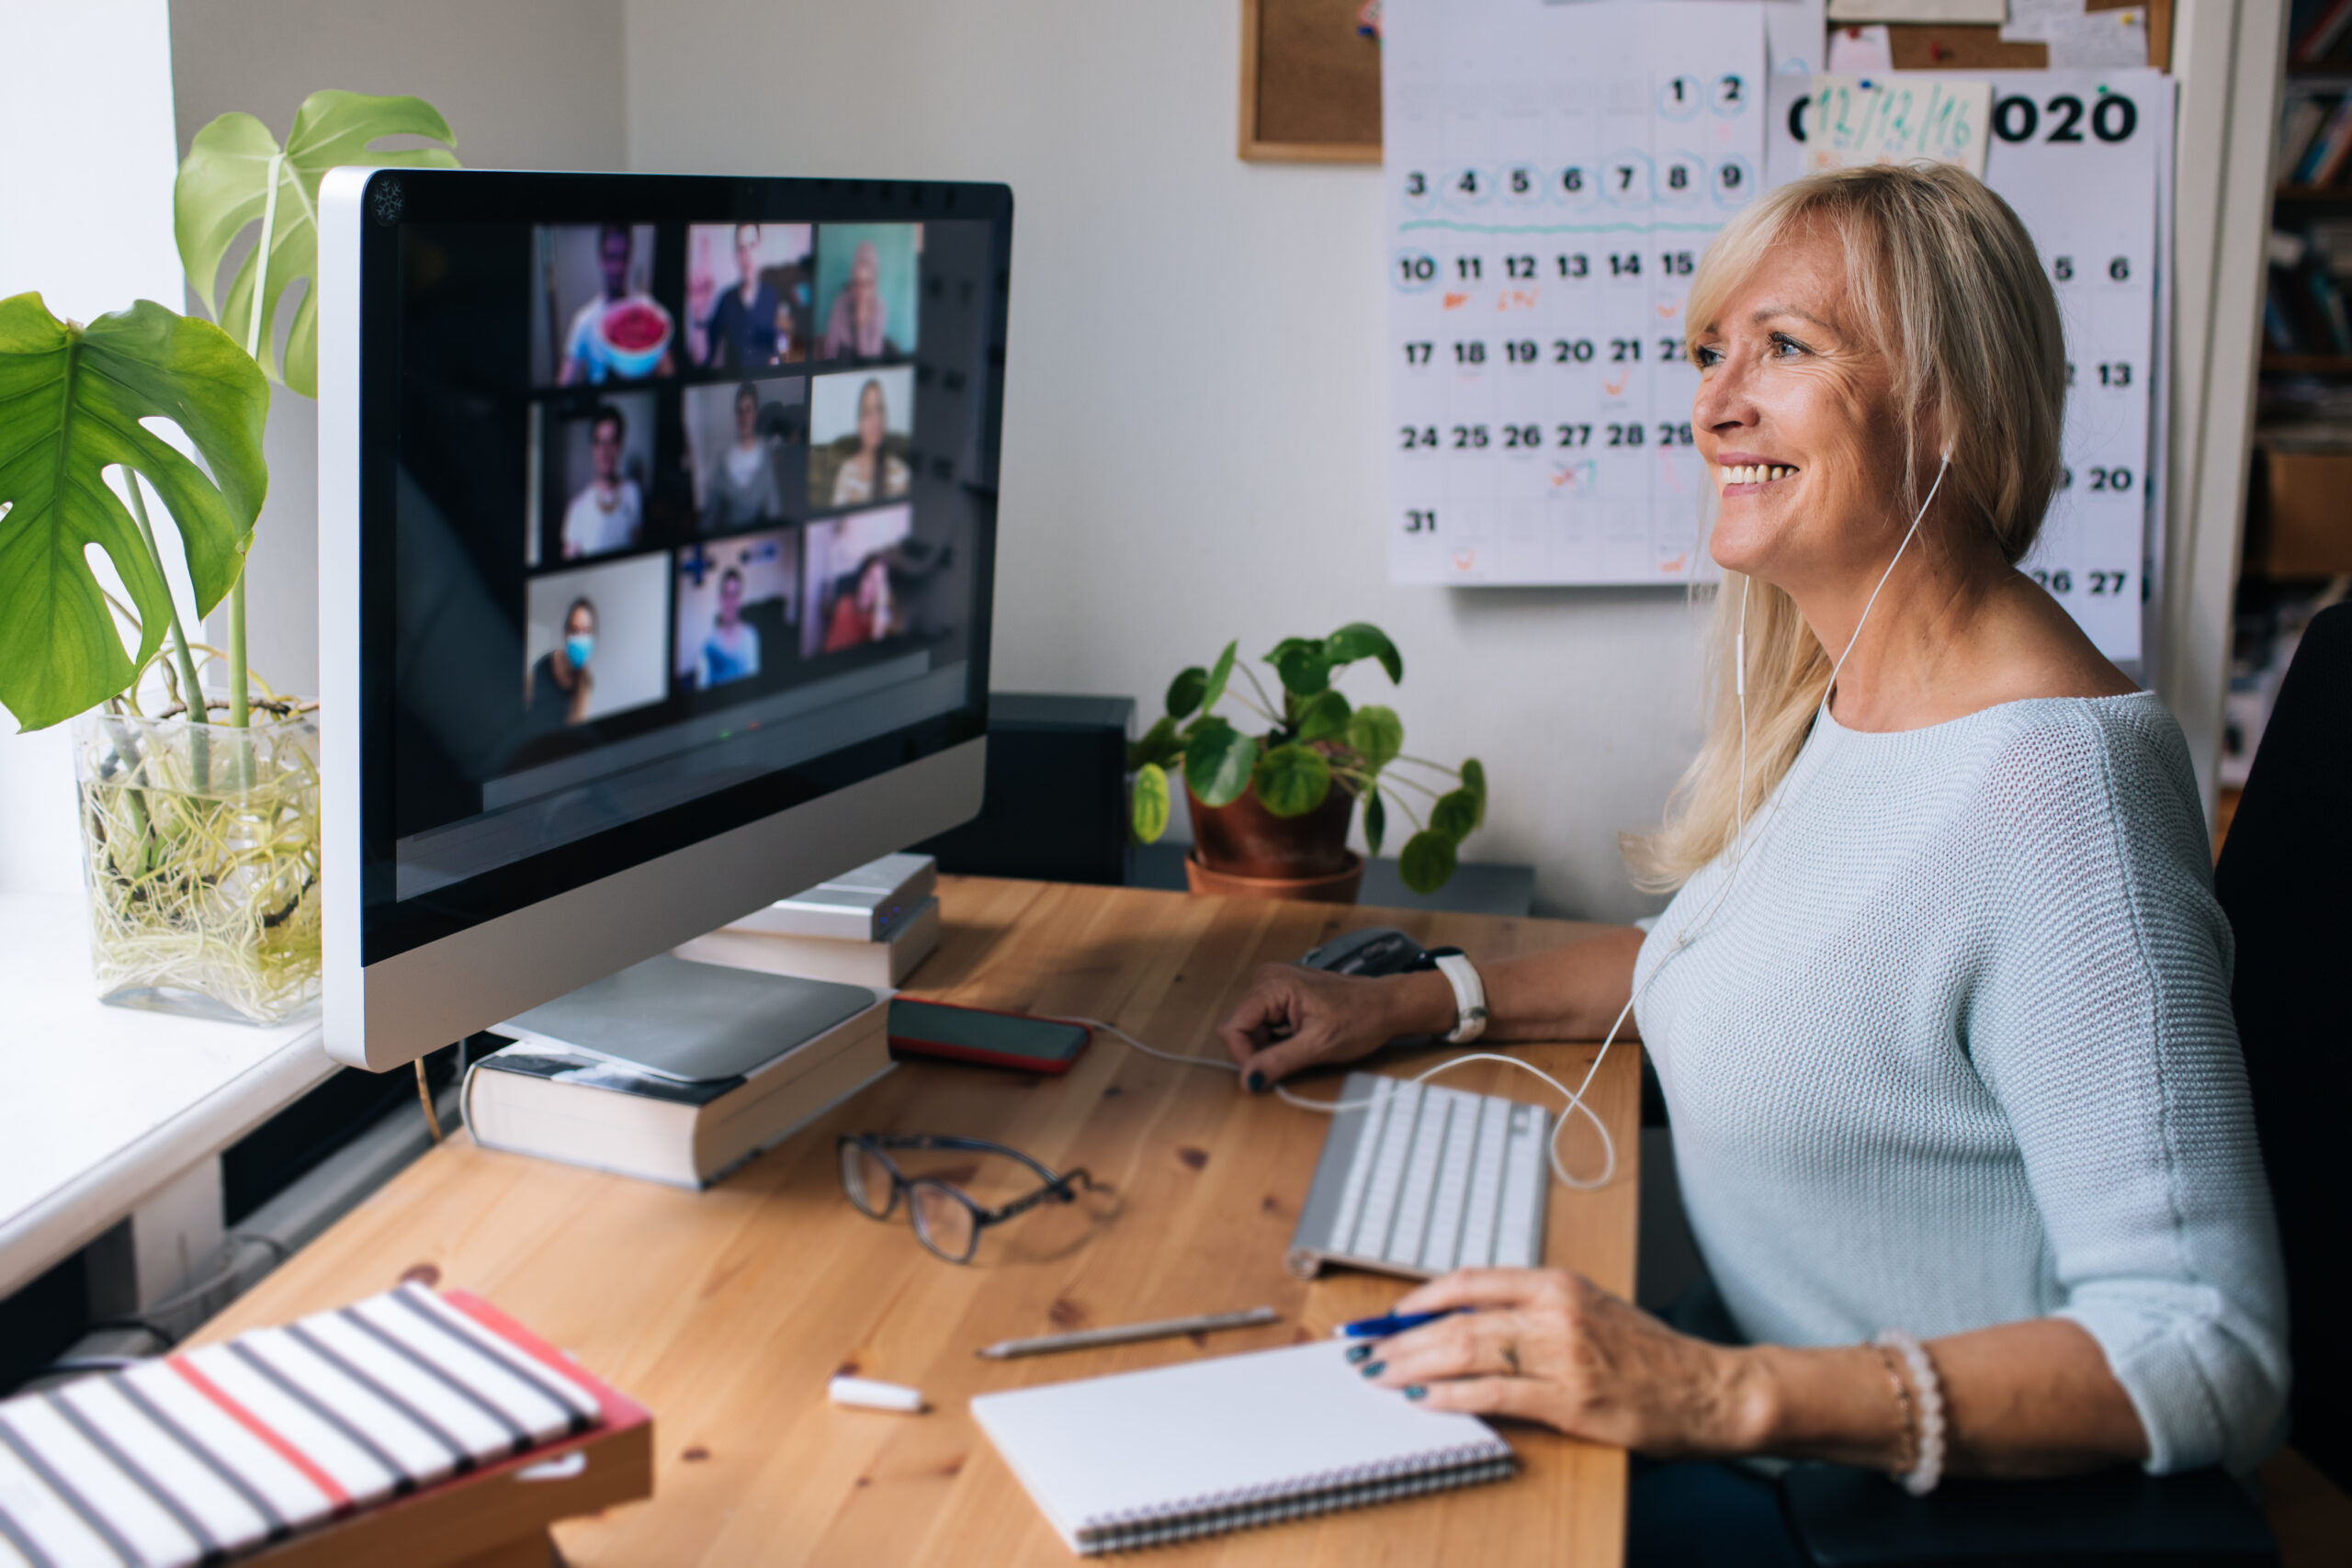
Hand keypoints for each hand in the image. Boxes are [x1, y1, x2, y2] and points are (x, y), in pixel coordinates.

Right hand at [1213, 963, 1450, 1091]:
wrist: (1387, 1005)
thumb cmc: (1362, 1018)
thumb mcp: (1319, 1046)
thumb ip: (1278, 1061)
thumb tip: (1248, 1079)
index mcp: (1273, 984)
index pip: (1233, 1027)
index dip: (1244, 1056)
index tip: (1265, 1074)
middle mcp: (1267, 978)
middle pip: (1239, 1026)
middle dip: (1257, 1051)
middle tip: (1290, 1060)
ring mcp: (1273, 984)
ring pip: (1249, 1027)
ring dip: (1267, 1046)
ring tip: (1299, 1048)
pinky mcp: (1280, 993)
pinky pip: (1261, 1021)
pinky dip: (1274, 1038)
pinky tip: (1298, 1040)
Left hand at [1358, 1269, 1763, 1457]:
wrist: (1710, 1389)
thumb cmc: (1650, 1354)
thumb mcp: (1589, 1309)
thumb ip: (1531, 1309)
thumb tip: (1463, 1321)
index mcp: (1557, 1282)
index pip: (1469, 1281)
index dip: (1416, 1299)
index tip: (1381, 1316)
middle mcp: (1554, 1311)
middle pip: (1457, 1318)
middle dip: (1399, 1336)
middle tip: (1362, 1350)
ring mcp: (1562, 1355)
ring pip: (1467, 1352)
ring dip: (1413, 1364)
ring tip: (1379, 1375)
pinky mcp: (1570, 1400)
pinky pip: (1496, 1394)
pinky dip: (1452, 1397)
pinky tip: (1424, 1400)